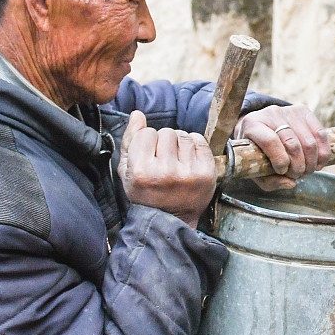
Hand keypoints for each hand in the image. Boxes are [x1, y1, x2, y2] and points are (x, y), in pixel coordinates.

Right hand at [120, 110, 216, 226]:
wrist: (170, 219)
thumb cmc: (145, 193)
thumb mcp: (128, 171)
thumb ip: (129, 140)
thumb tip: (137, 114)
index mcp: (142, 172)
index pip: (146, 133)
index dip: (147, 143)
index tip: (149, 157)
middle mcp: (166, 172)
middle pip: (166, 132)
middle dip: (164, 143)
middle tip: (164, 160)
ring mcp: (188, 173)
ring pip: (183, 135)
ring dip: (179, 143)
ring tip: (176, 161)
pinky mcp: (206, 173)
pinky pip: (200, 141)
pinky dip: (194, 145)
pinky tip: (188, 159)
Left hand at [236, 104, 332, 190]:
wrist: (262, 129)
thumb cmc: (258, 154)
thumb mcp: (257, 170)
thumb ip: (270, 181)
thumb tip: (291, 183)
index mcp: (252, 125)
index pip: (270, 141)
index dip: (280, 160)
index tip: (282, 171)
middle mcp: (270, 114)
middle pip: (292, 143)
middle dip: (298, 166)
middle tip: (297, 175)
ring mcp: (289, 111)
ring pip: (309, 141)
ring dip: (311, 163)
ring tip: (306, 171)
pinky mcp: (304, 111)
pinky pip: (320, 134)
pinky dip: (323, 153)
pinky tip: (317, 164)